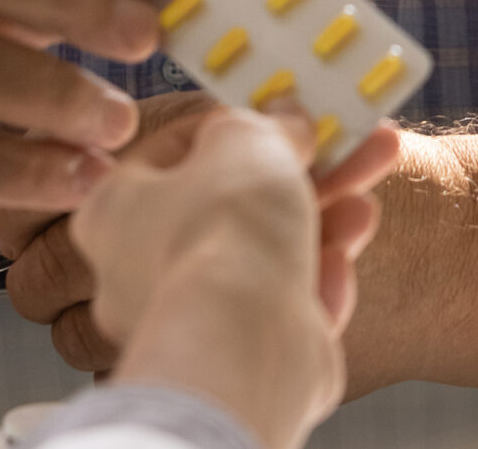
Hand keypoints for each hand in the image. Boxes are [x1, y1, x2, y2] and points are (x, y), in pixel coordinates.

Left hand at [69, 108, 397, 448]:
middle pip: (231, 205)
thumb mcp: (247, 138)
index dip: (234, 126)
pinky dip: (316, 285)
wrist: (247, 345)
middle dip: (300, 175)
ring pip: (262, 259)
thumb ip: (266, 121)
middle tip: (346, 152)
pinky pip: (279, 311)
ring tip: (364, 206)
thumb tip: (283, 117)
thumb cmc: (224, 232)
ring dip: (320, 226)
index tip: (282, 115)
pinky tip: (343, 265)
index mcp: (114, 208)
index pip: (173, 151)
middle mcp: (136, 271)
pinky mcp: (232, 362)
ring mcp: (186, 321)